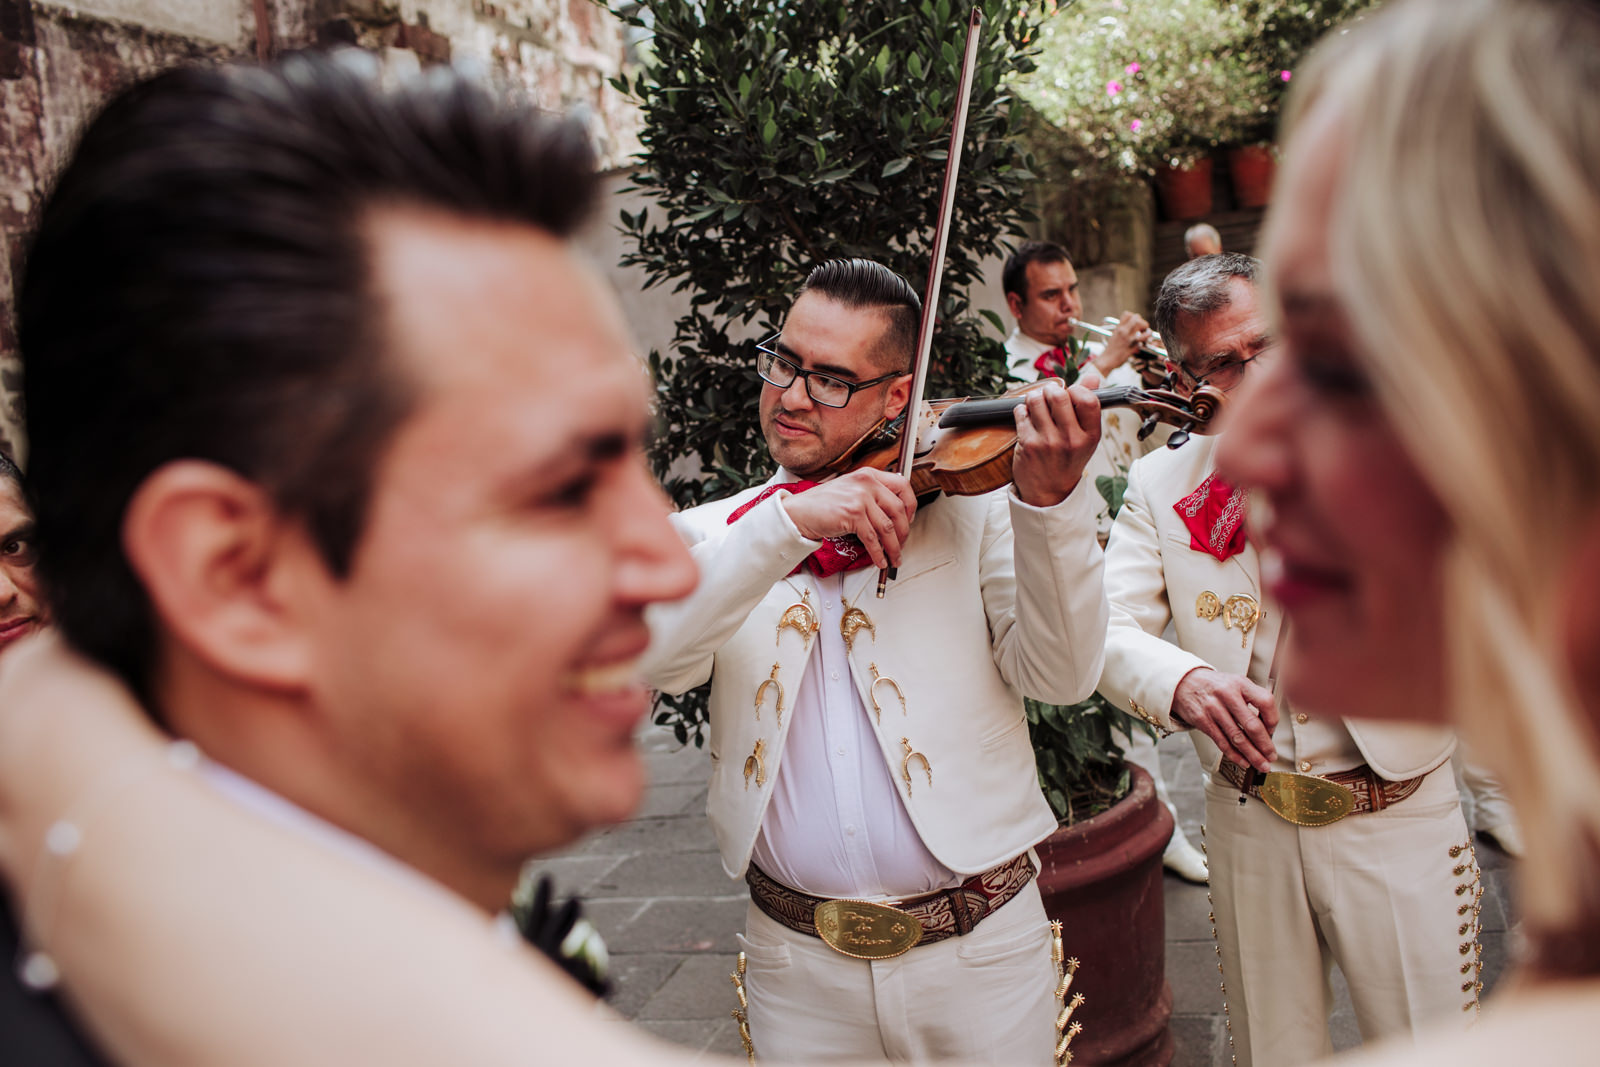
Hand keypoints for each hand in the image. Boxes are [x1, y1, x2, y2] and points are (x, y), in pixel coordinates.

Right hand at [780, 468, 917, 569]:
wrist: (799, 512)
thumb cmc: (823, 504)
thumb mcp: (851, 489)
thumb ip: (872, 494)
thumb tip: (895, 512)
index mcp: (869, 474)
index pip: (903, 485)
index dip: (911, 505)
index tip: (909, 519)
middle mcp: (866, 483)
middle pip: (899, 509)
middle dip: (904, 532)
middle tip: (902, 544)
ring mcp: (860, 498)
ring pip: (888, 527)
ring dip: (893, 547)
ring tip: (894, 557)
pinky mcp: (852, 515)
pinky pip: (872, 538)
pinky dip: (878, 553)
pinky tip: (879, 560)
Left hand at [1009, 379, 1100, 507]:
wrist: (1049, 492)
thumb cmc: (1068, 459)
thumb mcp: (1085, 437)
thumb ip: (1087, 405)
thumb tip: (1094, 376)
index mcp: (1091, 435)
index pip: (1088, 399)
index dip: (1077, 389)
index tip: (1070, 394)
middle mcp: (1071, 439)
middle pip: (1058, 395)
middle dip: (1050, 390)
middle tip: (1048, 397)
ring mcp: (1048, 442)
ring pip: (1036, 399)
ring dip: (1033, 398)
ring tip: (1036, 405)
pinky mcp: (1028, 444)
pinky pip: (1021, 412)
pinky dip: (1021, 411)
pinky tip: (1026, 419)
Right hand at [1093, 312, 1153, 375]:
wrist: (1107, 360)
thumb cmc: (1110, 350)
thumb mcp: (1114, 336)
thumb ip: (1121, 331)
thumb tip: (1130, 327)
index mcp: (1118, 328)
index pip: (1127, 314)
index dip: (1133, 316)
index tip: (1135, 323)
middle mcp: (1123, 331)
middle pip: (1136, 318)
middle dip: (1142, 322)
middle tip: (1143, 329)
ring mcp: (1128, 338)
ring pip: (1142, 326)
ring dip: (1147, 329)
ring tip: (1147, 333)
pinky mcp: (1132, 346)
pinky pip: (1143, 339)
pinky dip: (1147, 339)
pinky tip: (1146, 341)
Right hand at [1171, 667, 1278, 772]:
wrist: (1184, 683)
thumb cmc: (1215, 686)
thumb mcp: (1236, 683)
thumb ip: (1253, 699)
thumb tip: (1269, 725)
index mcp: (1240, 684)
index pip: (1265, 702)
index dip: (1272, 719)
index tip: (1273, 730)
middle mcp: (1227, 695)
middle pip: (1252, 725)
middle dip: (1265, 745)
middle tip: (1271, 756)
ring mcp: (1213, 709)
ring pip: (1237, 738)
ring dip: (1252, 754)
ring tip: (1261, 764)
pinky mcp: (1203, 721)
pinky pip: (1222, 742)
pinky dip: (1235, 755)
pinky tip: (1243, 760)